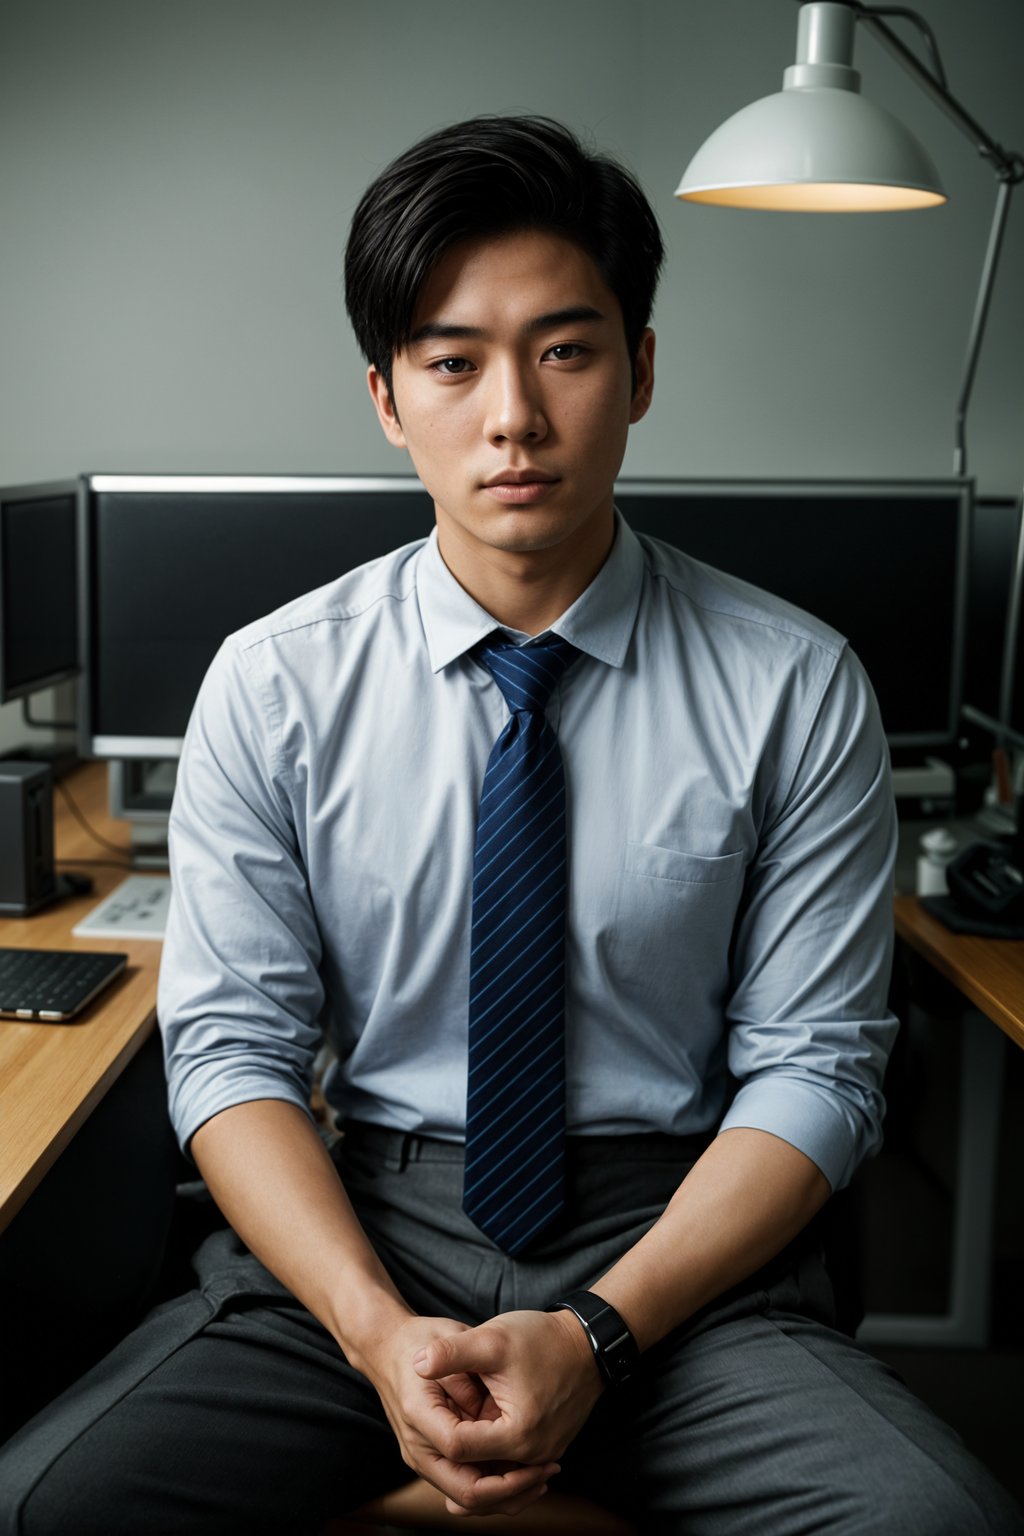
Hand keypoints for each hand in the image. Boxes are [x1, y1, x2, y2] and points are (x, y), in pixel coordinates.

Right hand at [360, 1312, 561, 1516]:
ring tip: (541, 1480)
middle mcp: (417, 1447)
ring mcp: (422, 1457)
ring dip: (503, 1497)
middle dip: (508, 1493)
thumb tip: (492, 1412)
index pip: (460, 1451)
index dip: (499, 1459)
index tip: (535, 1454)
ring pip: (464, 1499)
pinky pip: (463, 1486)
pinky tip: (522, 1476)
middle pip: (463, 1494)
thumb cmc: (421, 1339)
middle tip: (545, 1477)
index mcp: (419, 1415)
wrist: (387, 1347)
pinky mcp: (431, 1458)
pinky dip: (492, 1488)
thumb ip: (469, 1376)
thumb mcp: (450, 1341)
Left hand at [411, 1308, 604, 1511]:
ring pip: (496, 1478)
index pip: (459, 1450)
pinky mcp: (549, 1450)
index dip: (437, 1428)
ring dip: (472, 1466)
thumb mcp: (492, 1339)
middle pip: (477, 1474)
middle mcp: (533, 1456)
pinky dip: (492, 1464)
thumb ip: (452, 1353)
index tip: (429, 1405)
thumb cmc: (541, 1339)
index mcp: (516, 1433)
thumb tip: (416, 1364)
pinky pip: (514, 1470)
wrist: (586, 1343)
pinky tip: (474, 1445)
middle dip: (450, 1454)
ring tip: (446, 1443)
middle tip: (427, 1435)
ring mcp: (544, 1456)